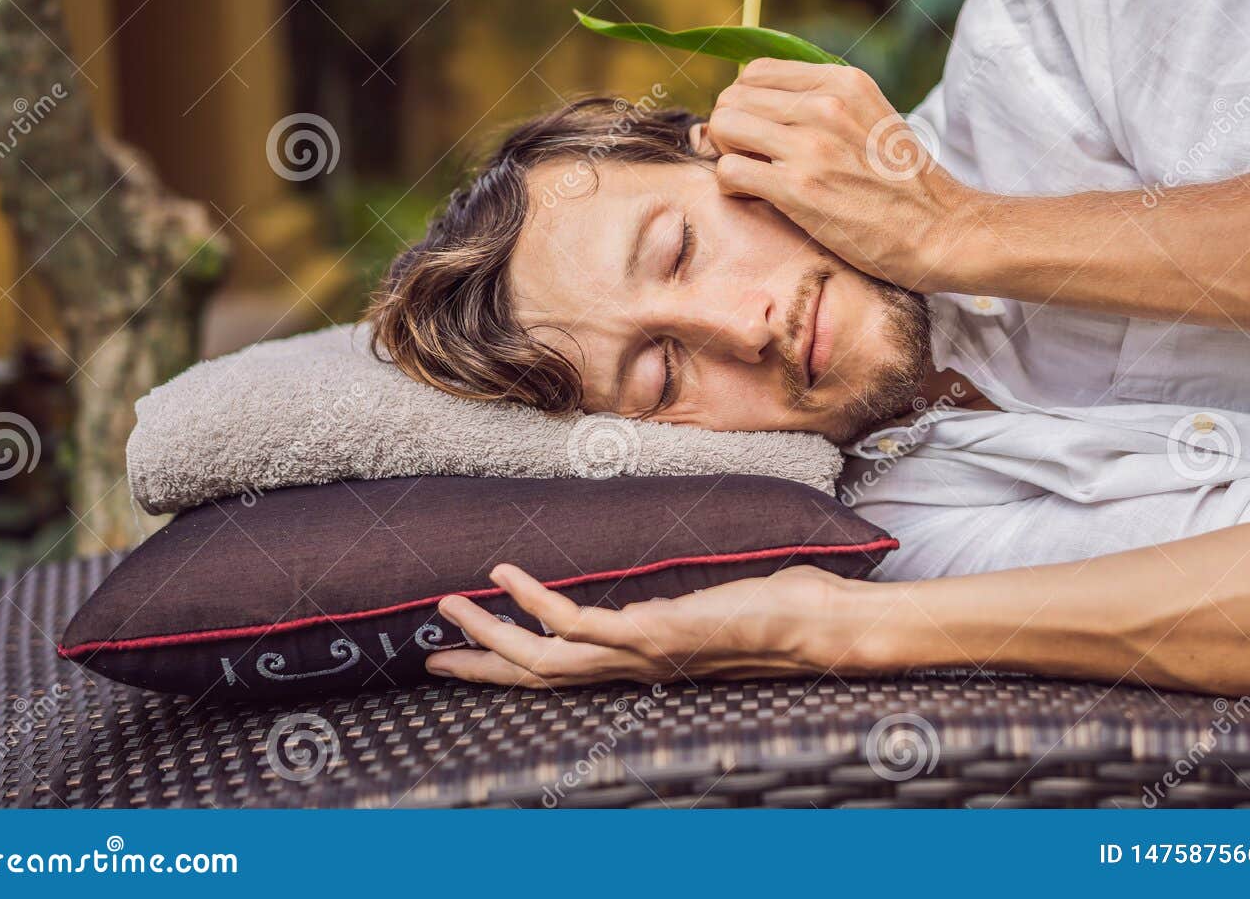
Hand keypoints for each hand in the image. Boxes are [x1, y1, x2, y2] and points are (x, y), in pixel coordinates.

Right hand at [424, 563, 875, 688]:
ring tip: (449, 605)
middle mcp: (632, 668)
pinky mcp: (653, 634)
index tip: (465, 662)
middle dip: (482, 666)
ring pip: (544, 656)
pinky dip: (536, 599)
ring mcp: (640, 654)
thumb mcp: (708, 612)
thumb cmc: (775, 614)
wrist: (818, 627)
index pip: (563, 676)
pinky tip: (507, 572)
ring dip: (491, 633)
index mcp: (641, 666)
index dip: (510, 673)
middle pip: (539, 677)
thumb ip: (672, 614)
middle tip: (431, 654)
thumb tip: (655, 603)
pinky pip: (580, 622)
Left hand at [705, 59, 983, 291]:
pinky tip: (753, 199)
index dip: (747, 103)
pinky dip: (731, 187)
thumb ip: (825, 101)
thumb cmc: (903, 182)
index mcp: (843, 82)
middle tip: (750, 158)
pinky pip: (729, 171)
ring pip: (723, 126)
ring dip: (727, 154)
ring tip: (752, 176)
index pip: (756, 71)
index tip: (759, 132)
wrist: (941, 230)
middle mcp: (825, 105)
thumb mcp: (872, 115)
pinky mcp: (799, 190)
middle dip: (731, 129)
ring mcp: (811, 146)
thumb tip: (764, 100)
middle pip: (733, 97)